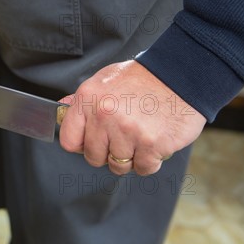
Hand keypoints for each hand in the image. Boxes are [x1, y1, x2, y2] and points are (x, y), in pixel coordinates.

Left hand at [58, 60, 205, 175]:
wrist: (181, 75)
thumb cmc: (143, 77)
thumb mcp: (105, 79)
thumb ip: (83, 98)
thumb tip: (63, 108)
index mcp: (89, 99)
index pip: (68, 139)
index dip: (79, 145)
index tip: (88, 143)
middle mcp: (104, 116)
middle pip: (93, 157)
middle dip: (105, 153)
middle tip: (120, 139)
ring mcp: (127, 132)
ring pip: (118, 166)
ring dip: (129, 158)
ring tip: (138, 138)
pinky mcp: (151, 144)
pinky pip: (143, 168)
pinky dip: (149, 161)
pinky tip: (152, 143)